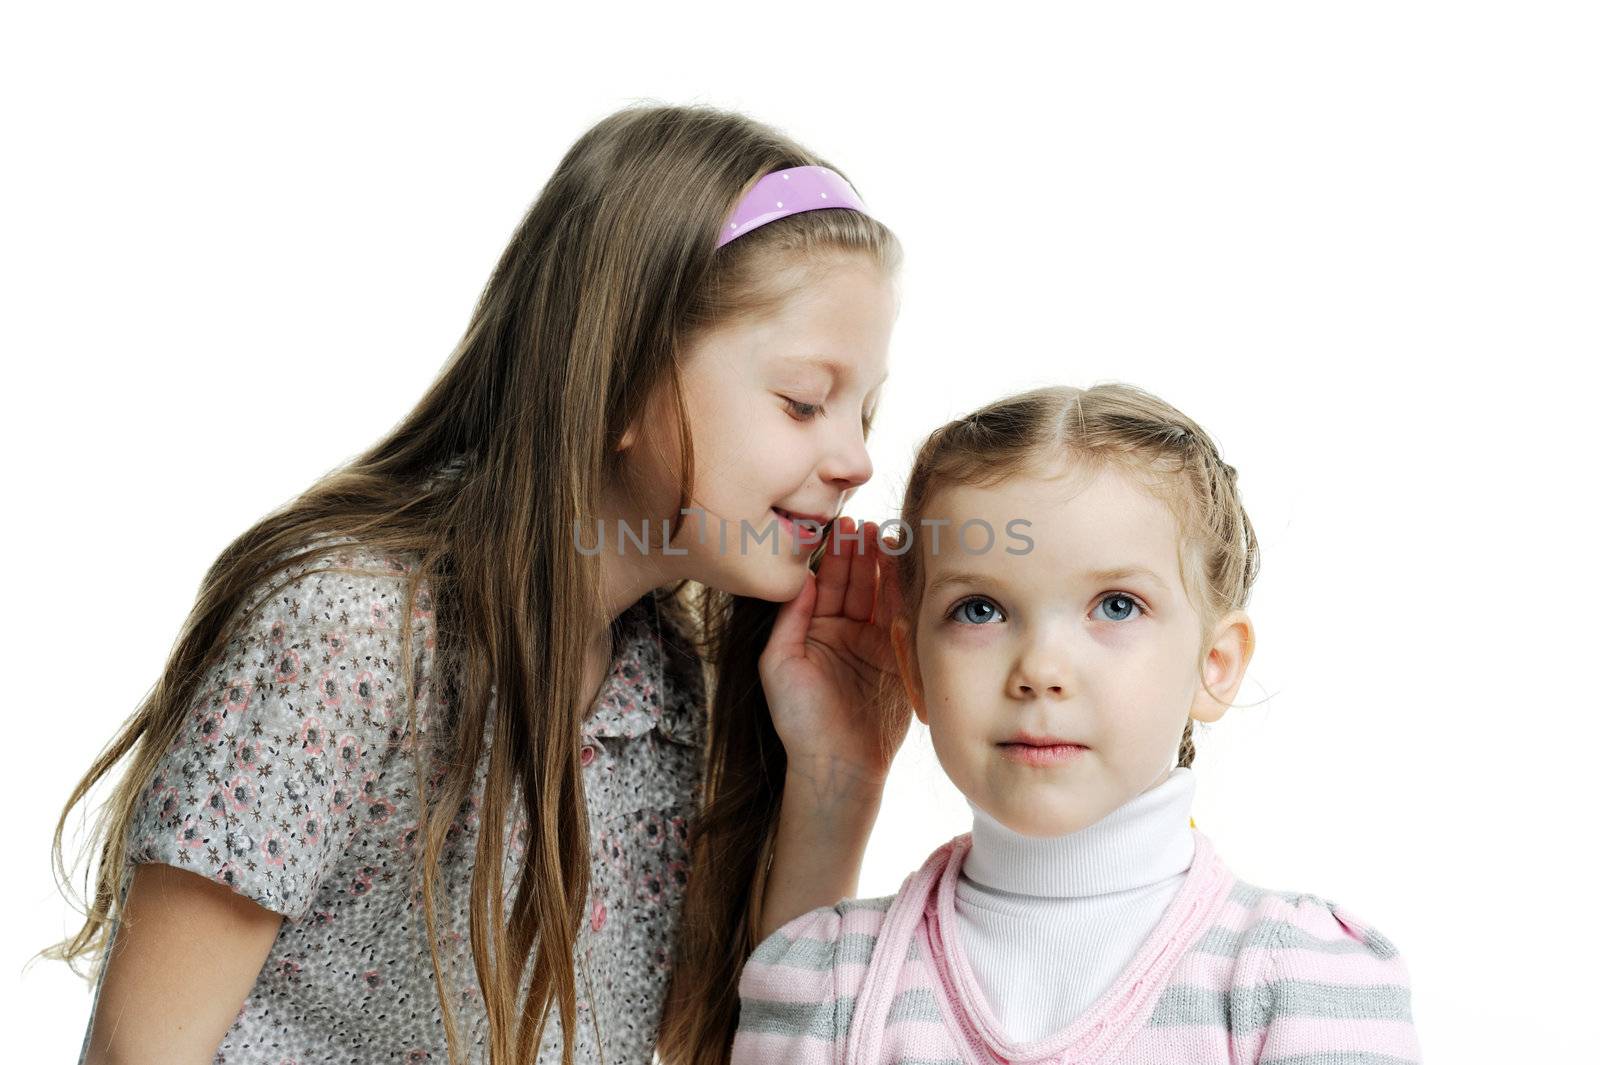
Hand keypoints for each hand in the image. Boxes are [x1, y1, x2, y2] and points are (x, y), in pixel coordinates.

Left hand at [759, 516, 912, 796]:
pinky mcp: (904, 662)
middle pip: (860, 582)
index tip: (846, 527)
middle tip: (873, 525)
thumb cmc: (800, 720)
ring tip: (894, 538)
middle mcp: (848, 632)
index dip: (837, 555)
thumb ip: (790, 619)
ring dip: (889, 568)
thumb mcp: (780, 664)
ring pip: (885, 596)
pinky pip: (908, 623)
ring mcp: (878, 645)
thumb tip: (804, 577)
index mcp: (816, 629)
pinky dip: (909, 597)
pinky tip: (912, 573)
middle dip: (866, 553)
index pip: (829, 582)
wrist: (838, 767)